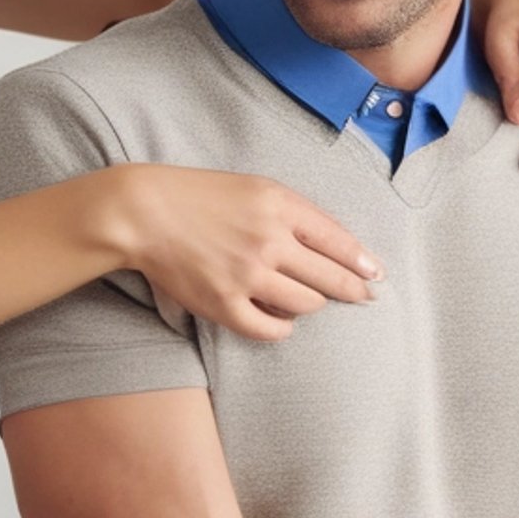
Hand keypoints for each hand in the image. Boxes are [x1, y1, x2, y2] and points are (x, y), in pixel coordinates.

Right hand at [109, 164, 382, 342]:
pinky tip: (280, 322)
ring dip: (309, 304)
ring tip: (302, 300)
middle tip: (363, 297)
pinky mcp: (224, 304)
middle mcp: (269, 241)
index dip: (362, 261)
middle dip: (352, 290)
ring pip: (305, 305)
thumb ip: (292, 212)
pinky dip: (282, 328)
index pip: (338, 240)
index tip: (376, 274)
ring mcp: (247, 275)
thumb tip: (332, 245)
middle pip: (330, 278)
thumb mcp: (253, 188)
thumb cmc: (198, 196)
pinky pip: (271, 330)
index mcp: (280, 206)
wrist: (142, 213)